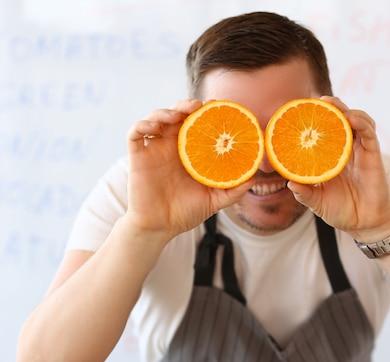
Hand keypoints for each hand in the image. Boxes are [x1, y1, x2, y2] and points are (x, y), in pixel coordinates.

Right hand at [124, 99, 252, 236]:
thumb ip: (233, 190)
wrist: (160, 228)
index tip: (219, 107)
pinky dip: (142, 125)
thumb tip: (254, 179)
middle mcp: (172, 146)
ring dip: (165, 111)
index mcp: (191, 151)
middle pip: (177, 114)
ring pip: (156, 118)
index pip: (198, 123)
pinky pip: (135, 133)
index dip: (206, 111)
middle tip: (198, 106)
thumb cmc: (186, 212)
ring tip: (177, 115)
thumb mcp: (214, 200)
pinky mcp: (138, 157)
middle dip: (186, 105)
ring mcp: (154, 149)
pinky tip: (153, 127)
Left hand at [287, 96, 389, 241]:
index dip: (315, 119)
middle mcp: (346, 150)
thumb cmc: (341, 211)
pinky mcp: (373, 155)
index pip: (324, 131)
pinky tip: (350, 118)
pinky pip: (369, 133)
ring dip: (345, 109)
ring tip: (330, 103)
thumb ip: (305, 193)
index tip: (299, 110)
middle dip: (330, 107)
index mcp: (331, 157)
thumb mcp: (317, 202)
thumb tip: (289, 184)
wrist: (365, 224)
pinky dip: (361, 122)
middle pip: (340, 120)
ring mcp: (360, 151)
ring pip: (356, 120)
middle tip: (315, 100)